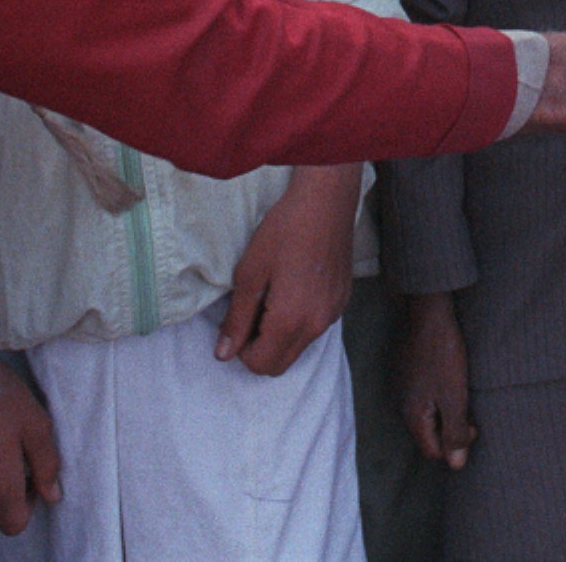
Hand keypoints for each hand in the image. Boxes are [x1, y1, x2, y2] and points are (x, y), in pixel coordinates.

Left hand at [217, 164, 360, 375]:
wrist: (326, 201)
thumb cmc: (284, 230)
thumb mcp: (250, 273)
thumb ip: (237, 318)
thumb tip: (223, 354)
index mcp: (291, 320)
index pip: (261, 364)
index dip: (241, 349)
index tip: (240, 318)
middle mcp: (317, 326)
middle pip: (280, 364)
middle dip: (260, 348)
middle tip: (252, 310)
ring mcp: (333, 315)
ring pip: (298, 348)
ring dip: (279, 336)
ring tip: (272, 296)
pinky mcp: (342, 302)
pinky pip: (314, 329)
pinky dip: (298, 322)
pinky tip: (294, 287)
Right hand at [398, 291, 475, 469]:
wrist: (429, 313)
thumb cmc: (444, 355)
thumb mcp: (455, 397)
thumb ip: (455, 432)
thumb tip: (456, 465)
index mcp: (413, 415)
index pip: (432, 451)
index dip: (454, 447)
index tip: (472, 425)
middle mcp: (402, 405)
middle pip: (428, 434)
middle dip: (450, 429)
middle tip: (469, 408)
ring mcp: (402, 387)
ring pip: (427, 414)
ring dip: (445, 411)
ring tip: (461, 392)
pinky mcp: (407, 372)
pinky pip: (424, 396)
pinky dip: (438, 395)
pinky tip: (449, 379)